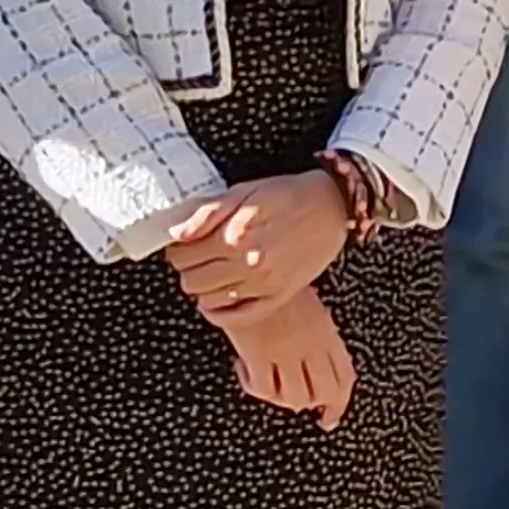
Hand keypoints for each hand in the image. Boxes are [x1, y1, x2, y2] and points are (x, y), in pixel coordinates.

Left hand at [167, 172, 349, 315]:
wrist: (331, 206)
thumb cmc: (288, 195)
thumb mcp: (243, 191)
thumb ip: (207, 213)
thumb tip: (177, 233)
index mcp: (235, 235)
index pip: (183, 256)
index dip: (178, 250)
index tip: (184, 245)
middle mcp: (247, 264)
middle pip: (192, 281)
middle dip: (188, 269)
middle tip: (197, 257)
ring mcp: (263, 284)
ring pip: (209, 300)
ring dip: (203, 288)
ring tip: (211, 272)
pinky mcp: (277, 296)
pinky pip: (237, 317)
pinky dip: (220, 312)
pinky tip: (218, 299)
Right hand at [216, 289, 357, 426]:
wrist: (248, 263)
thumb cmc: (275, 278)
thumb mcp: (308, 304)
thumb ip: (316, 333)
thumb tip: (315, 362)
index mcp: (326, 332)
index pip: (344, 378)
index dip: (339, 404)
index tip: (329, 417)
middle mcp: (311, 345)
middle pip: (323, 393)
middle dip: (312, 405)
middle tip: (294, 406)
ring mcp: (286, 350)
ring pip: (294, 398)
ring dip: (280, 398)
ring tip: (265, 381)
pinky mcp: (258, 353)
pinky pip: (263, 388)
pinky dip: (253, 387)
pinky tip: (243, 368)